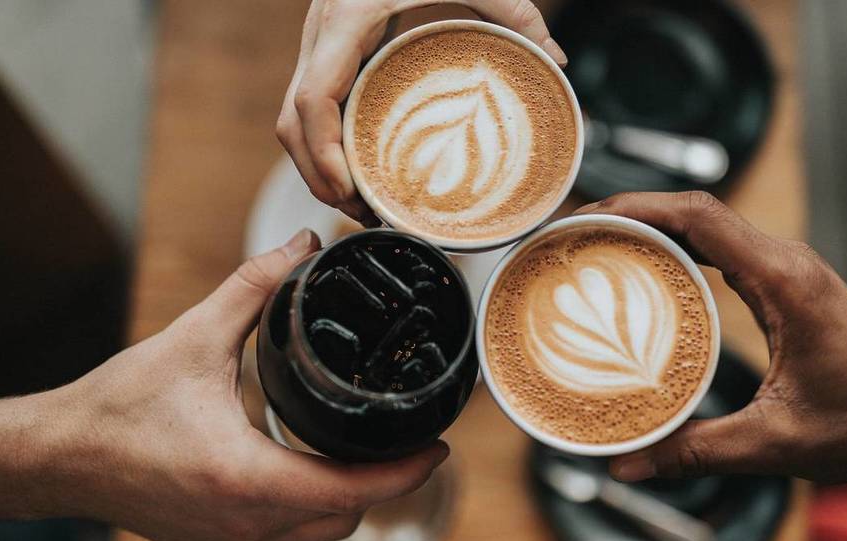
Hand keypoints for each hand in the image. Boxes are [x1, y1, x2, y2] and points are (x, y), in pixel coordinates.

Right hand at [0, 229, 448, 540]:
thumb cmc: (119, 406)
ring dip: (349, 500)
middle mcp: (244, 525)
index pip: (353, 490)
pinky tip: (313, 474)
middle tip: (405, 439)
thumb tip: (299, 246)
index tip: (439, 446)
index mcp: (245, 478)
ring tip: (367, 453)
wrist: (61, 456)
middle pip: (346, 517)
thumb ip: (254, 288)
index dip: (406, 472)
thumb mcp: (193, 338)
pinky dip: (313, 512)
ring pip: (319, 535)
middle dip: (385, 483)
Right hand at [276, 0, 566, 224]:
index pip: (312, 99)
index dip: (323, 153)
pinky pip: (307, 111)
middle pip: (291, 125)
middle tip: (363, 214)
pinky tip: (355, 170)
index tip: (349, 190)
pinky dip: (322, 147)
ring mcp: (317, 47)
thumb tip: (555, 59)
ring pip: (291, 123)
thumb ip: (513, 10)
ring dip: (317, 169)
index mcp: (346, 19)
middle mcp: (321, 36)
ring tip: (360, 206)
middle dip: (318, 177)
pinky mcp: (326, 56)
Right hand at [576, 192, 846, 483]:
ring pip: (706, 224)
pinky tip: (644, 271)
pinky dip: (676, 248)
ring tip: (596, 245)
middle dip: (630, 213)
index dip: (637, 207)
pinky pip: (719, 248)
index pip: (701, 216)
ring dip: (651, 227)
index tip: (588, 216)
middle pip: (694, 211)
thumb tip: (629, 462)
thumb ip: (696, 450)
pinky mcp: (782, 283)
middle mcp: (785, 262)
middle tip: (575, 234)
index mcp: (785, 281)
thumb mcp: (775, 441)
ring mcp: (784, 268)